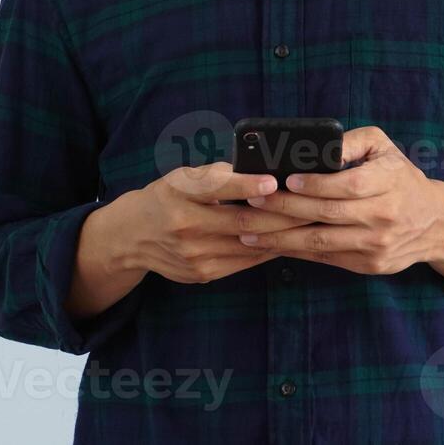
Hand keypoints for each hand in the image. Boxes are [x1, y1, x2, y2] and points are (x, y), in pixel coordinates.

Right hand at [126, 162, 316, 283]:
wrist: (132, 236)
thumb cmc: (169, 196)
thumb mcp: (185, 177)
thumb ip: (220, 175)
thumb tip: (264, 171)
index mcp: (180, 191)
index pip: (216, 187)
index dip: (246, 185)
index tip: (273, 182)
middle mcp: (184, 225)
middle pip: (242, 223)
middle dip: (281, 215)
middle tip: (311, 206)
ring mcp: (193, 254)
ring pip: (249, 246)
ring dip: (281, 236)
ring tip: (307, 225)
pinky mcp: (202, 273)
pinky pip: (244, 262)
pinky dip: (267, 251)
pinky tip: (286, 241)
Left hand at [236, 126, 443, 273]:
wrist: (435, 223)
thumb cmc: (400, 177)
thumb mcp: (384, 147)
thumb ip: (351, 141)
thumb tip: (319, 145)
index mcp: (388, 183)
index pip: (348, 185)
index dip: (316, 184)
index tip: (286, 180)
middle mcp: (384, 216)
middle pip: (327, 215)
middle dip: (285, 209)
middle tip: (253, 202)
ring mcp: (376, 245)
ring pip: (321, 242)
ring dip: (281, 238)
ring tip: (249, 231)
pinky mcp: (369, 265)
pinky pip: (326, 258)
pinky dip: (296, 251)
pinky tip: (271, 244)